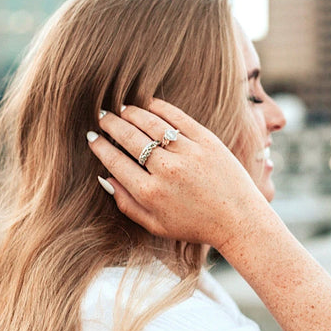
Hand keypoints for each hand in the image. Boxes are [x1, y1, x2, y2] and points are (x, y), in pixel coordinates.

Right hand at [87, 99, 266, 248]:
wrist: (238, 219)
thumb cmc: (195, 225)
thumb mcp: (156, 225)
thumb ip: (126, 204)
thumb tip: (104, 179)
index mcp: (150, 194)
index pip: (115, 162)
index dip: (99, 146)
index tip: (92, 137)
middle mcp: (167, 171)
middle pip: (128, 138)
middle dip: (110, 124)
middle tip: (102, 117)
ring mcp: (188, 153)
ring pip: (150, 123)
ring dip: (131, 112)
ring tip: (121, 109)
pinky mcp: (207, 140)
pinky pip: (177, 117)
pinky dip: (159, 107)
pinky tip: (147, 104)